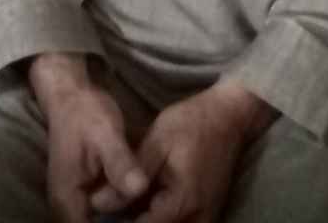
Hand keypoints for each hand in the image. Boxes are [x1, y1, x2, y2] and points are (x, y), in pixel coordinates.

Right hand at [28, 53, 148, 222]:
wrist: (71, 95)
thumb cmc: (86, 113)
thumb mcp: (106, 134)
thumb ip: (120, 163)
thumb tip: (140, 189)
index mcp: (68, 201)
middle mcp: (67, 208)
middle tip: (152, 219)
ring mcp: (75, 202)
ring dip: (122, 222)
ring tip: (149, 215)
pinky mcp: (85, 193)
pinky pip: (101, 215)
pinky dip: (119, 215)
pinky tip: (140, 208)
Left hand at [90, 81, 275, 222]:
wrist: (229, 115)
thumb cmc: (191, 123)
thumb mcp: (157, 142)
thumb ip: (128, 176)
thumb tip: (98, 203)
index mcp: (182, 202)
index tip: (100, 217)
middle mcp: (198, 220)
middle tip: (111, 210)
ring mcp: (206, 220)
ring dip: (147, 221)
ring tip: (124, 210)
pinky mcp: (208, 216)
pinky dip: (161, 220)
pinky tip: (145, 207)